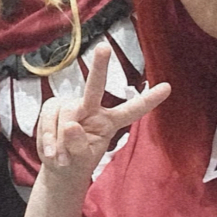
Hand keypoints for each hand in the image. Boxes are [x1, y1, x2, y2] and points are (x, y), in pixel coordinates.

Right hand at [35, 44, 170, 177]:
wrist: (58, 168)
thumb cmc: (76, 161)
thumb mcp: (82, 161)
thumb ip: (78, 146)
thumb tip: (70, 125)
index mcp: (109, 122)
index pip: (131, 110)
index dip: (148, 100)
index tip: (168, 87)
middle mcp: (92, 108)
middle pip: (96, 85)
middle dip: (100, 66)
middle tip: (103, 48)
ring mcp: (71, 105)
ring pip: (67, 112)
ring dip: (59, 140)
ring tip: (59, 158)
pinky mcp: (53, 107)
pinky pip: (49, 118)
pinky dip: (48, 137)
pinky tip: (50, 152)